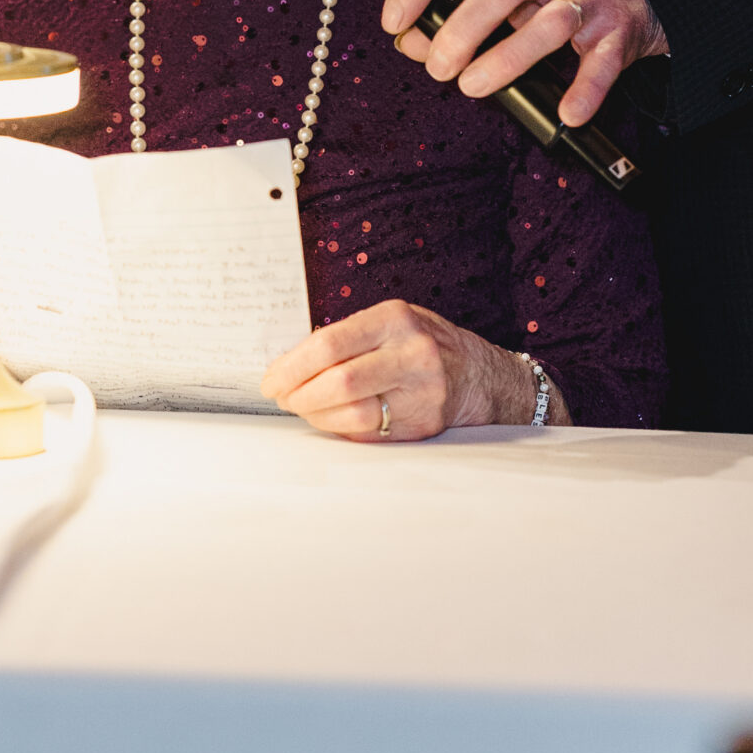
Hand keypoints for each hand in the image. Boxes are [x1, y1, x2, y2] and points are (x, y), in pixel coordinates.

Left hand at [260, 298, 566, 439]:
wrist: (481, 376)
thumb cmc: (423, 343)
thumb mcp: (390, 322)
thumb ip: (347, 336)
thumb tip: (290, 361)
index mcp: (396, 319)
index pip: (329, 344)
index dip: (291, 366)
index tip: (271, 379)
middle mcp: (412, 354)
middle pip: (338, 381)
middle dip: (298, 394)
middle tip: (281, 398)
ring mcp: (421, 393)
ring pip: (351, 413)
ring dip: (315, 416)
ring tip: (303, 409)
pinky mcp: (422, 426)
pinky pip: (367, 434)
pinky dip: (339, 429)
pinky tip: (331, 420)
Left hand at [379, 0, 665, 124]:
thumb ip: (459, 3)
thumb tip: (411, 40)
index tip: (395, 20)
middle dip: (459, 31)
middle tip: (437, 66)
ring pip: (549, 23)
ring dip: (505, 61)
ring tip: (474, 86)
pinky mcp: (619, 29)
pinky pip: (601, 62)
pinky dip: (584, 90)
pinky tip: (566, 111)